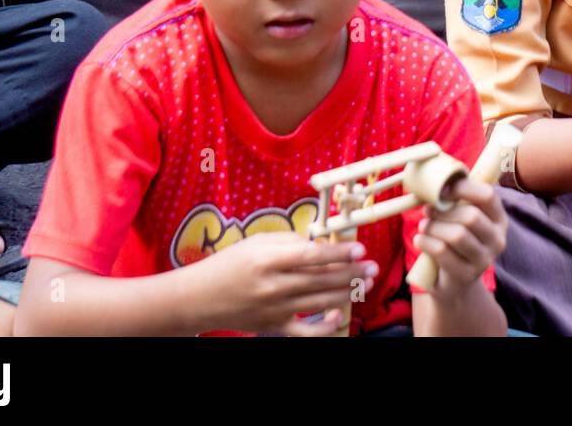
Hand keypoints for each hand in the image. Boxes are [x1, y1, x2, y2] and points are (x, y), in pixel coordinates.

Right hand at [198, 233, 377, 334]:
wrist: (199, 298)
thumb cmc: (229, 265)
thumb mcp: (256, 242)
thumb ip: (289, 241)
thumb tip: (319, 243)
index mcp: (268, 259)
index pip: (312, 256)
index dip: (339, 253)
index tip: (359, 248)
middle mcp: (273, 285)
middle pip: (322, 279)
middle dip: (352, 272)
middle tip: (372, 266)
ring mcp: (275, 309)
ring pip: (320, 301)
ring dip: (347, 291)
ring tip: (365, 282)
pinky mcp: (273, 327)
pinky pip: (306, 331)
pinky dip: (325, 325)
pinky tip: (338, 313)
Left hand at [413, 179, 506, 300]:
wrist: (454, 282)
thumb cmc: (455, 240)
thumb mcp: (461, 218)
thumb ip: (457, 199)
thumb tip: (439, 176)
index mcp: (499, 219)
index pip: (488, 195)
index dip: (463, 188)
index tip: (443, 190)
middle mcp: (498, 240)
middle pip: (470, 217)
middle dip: (443, 211)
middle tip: (427, 210)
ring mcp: (485, 260)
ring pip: (456, 235)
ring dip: (433, 227)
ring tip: (424, 226)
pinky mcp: (467, 275)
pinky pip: (442, 252)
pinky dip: (426, 242)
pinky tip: (420, 240)